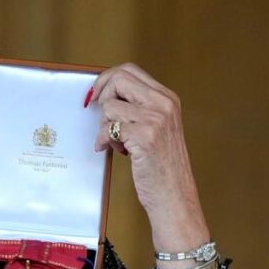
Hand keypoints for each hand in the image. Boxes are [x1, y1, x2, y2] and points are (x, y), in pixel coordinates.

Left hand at [88, 63, 215, 268]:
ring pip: (109, 106)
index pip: (130, 70)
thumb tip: (104, 96)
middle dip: (101, 96)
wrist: (173, 197)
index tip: (95, 96)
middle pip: (118, 78)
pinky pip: (109, 127)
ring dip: (104, 126)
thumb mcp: (155, 129)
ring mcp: (155, 119)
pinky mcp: (144, 136)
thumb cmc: (160, 167)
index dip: (106, 80)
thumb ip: (137, 110)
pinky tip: (112, 151)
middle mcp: (164, 104)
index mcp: (167, 98)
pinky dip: (104, 140)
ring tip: (117, 143)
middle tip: (98, 117)